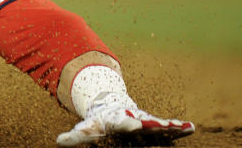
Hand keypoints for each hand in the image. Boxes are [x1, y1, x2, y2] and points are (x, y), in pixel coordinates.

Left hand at [56, 92, 194, 146]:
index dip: (127, 124)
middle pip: (144, 123)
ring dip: (170, 127)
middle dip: (154, 125)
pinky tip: (190, 128)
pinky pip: (167, 128)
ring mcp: (146, 122)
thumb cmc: (99, 122)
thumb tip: (58, 142)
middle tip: (164, 126)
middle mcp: (134, 119)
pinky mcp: (154, 127)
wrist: (111, 106)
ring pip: (159, 125)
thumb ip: (75, 137)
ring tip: (183, 127)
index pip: (122, 123)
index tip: (134, 125)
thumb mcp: (87, 128)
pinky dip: (178, 128)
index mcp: (117, 120)